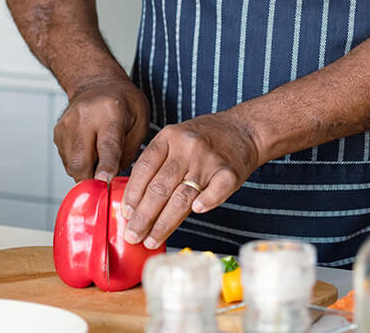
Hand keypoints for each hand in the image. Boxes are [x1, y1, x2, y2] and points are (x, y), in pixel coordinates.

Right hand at [54, 78, 149, 181]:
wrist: (95, 82)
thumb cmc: (123, 101)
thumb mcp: (141, 120)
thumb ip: (130, 150)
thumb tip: (114, 179)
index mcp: (110, 112)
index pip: (107, 145)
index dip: (106, 166)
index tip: (104, 182)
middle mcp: (84, 117)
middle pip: (81, 160)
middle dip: (92, 180)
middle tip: (105, 184)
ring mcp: (66, 124)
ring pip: (71, 164)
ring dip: (86, 172)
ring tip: (99, 157)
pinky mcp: (57, 132)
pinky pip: (66, 160)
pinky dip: (78, 163)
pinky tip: (89, 151)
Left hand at [118, 111, 262, 248]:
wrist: (243, 129)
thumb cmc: (205, 139)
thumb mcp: (176, 139)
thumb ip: (159, 164)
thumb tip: (135, 204)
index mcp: (169, 137)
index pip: (144, 168)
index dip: (132, 194)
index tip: (125, 215)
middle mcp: (187, 147)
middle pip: (160, 187)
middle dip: (143, 216)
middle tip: (132, 235)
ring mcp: (209, 160)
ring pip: (182, 196)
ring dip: (164, 222)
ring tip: (151, 240)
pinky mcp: (230, 172)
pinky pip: (217, 190)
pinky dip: (207, 202)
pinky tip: (197, 212)